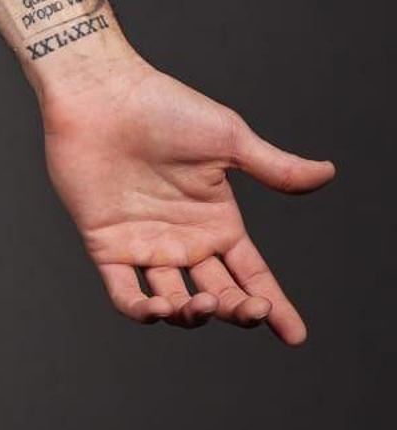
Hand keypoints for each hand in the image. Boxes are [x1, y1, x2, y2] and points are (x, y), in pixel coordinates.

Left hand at [39, 52, 334, 342]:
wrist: (102, 93)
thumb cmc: (164, 106)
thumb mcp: (227, 138)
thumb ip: (274, 167)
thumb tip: (328, 172)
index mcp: (216, 220)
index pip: (252, 274)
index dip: (274, 306)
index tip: (296, 336)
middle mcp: (184, 240)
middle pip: (219, 296)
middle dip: (238, 312)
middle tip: (250, 310)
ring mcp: (145, 245)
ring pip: (176, 303)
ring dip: (192, 315)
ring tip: (201, 304)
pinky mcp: (106, 245)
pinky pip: (125, 294)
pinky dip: (142, 311)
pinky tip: (161, 308)